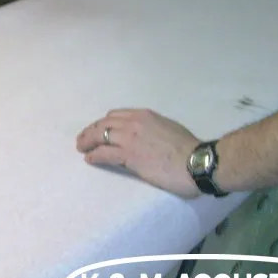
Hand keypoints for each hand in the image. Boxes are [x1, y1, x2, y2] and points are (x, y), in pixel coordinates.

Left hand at [75, 109, 200, 198]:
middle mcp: (134, 123)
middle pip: (103, 123)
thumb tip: (144, 135)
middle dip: (91, 130)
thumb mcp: (168, 128)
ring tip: (82, 148)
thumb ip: (152, 128)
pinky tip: (90, 158)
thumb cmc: (188, 149)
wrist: (196, 162)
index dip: (104, 123)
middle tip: (83, 139)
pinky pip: (104, 153)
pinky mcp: (128, 155)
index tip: (99, 129)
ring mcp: (129, 138)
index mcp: (144, 115)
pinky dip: (94, 155)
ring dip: (87, 141)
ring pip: (100, 135)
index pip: (115, 115)